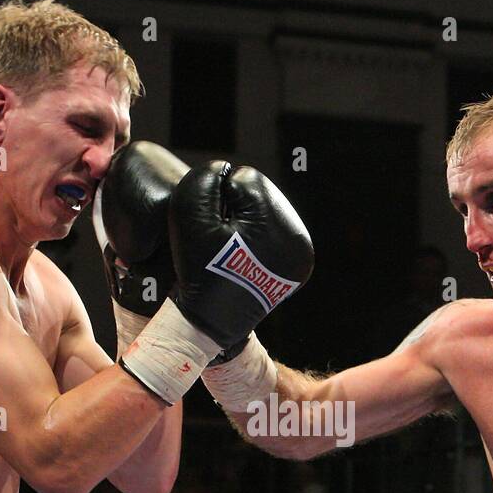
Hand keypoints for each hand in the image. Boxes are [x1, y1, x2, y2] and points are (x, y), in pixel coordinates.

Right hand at [169, 160, 313, 350]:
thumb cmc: (197, 270)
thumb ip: (206, 179)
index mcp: (281, 227)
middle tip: (216, 236)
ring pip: (268, 212)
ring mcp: (301, 256)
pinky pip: (273, 234)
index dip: (217, 195)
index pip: (246, 179)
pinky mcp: (296, 266)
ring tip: (227, 244)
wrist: (210, 323)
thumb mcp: (191, 216)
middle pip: (262, 195)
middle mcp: (300, 240)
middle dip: (235, 206)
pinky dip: (255, 236)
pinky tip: (239, 251)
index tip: (209, 224)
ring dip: (245, 219)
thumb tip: (226, 170)